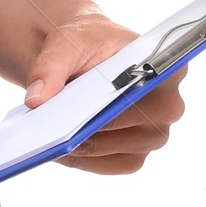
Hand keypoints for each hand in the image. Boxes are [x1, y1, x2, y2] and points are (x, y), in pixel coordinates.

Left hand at [23, 12, 186, 174]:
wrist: (84, 53)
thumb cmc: (85, 42)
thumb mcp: (65, 44)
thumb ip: (49, 67)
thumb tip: (36, 100)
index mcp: (166, 68)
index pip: (147, 93)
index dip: (118, 104)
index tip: (87, 112)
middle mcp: (169, 105)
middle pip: (134, 128)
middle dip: (94, 130)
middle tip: (56, 132)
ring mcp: (155, 134)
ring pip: (120, 152)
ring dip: (85, 149)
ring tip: (49, 141)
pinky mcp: (136, 152)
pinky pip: (111, 164)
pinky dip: (84, 159)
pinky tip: (58, 150)